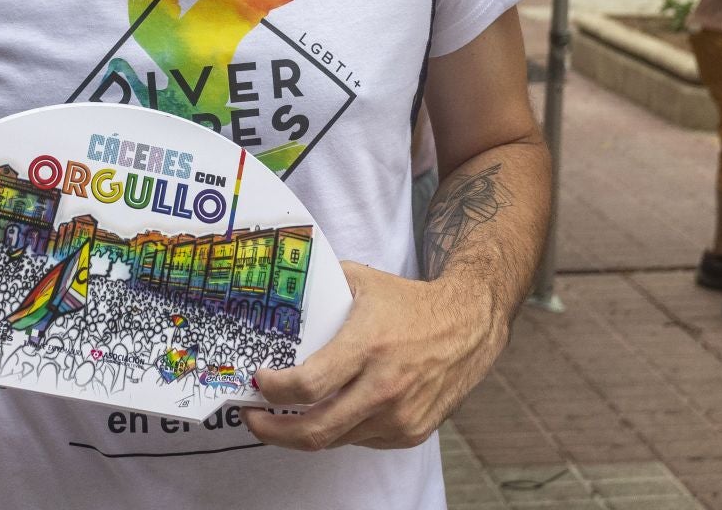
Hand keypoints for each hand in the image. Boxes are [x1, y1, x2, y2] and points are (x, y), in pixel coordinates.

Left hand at [246, 263, 502, 450]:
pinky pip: (360, 439)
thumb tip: (276, 291)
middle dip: (272, 431)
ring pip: (335, 439)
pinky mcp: (411, 432)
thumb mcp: (361, 281)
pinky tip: (329, 411)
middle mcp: (384, 387)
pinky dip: (339, 429)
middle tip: (252, 417)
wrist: (469, 325)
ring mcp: (400, 415)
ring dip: (302, 432)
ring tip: (282, 416)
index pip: (309, 385)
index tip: (259, 381)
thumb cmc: (410, 302)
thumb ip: (319, 287)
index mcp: (368, 346)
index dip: (274, 390)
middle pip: (315, 430)